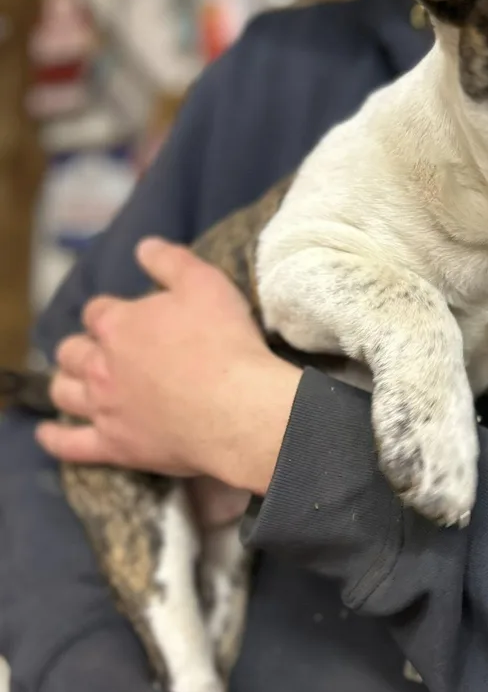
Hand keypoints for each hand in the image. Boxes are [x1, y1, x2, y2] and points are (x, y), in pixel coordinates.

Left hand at [36, 238, 301, 494]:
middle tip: (102, 351)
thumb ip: (170, 261)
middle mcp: (101, 365)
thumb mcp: (205, 284)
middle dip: (83, 347)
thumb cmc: (224, 343)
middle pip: (73, 352)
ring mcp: (104, 408)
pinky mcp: (114, 446)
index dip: (110, 312)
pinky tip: (47, 435)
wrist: (236, 409)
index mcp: (118, 324)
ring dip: (66, 383)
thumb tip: (144, 246)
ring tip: (75, 382)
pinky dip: (55, 439)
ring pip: (64, 392)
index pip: (97, 311)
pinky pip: (71, 445)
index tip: (127, 317)